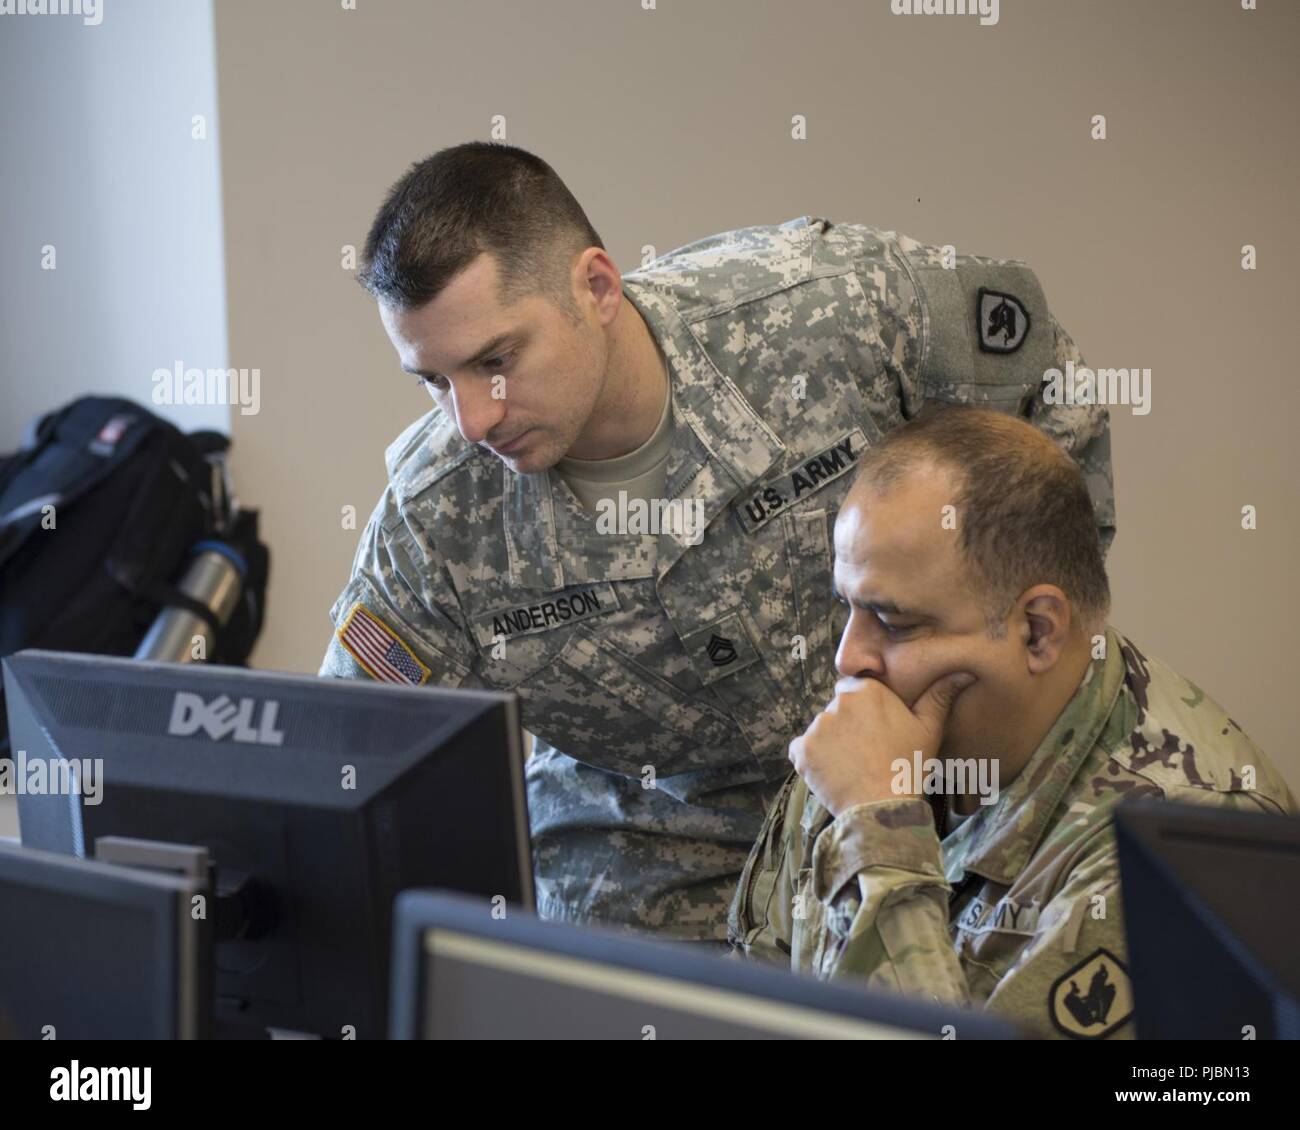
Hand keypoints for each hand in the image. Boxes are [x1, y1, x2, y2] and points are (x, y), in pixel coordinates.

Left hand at [788, 671, 975, 816]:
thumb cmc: (909, 767)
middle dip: (847, 726)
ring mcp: (817, 727)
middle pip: (837, 710)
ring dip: (831, 744)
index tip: (875, 730)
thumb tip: (964, 671)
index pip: (854, 689)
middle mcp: (837, 702)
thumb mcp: (929, 730)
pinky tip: (834, 774)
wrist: (883, 808)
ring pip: (821, 731)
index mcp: (866, 691)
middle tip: (866, 752)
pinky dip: (813, 761)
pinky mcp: (801, 750)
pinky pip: (802, 751)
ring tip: (853, 766)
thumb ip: (940, 696)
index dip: (864, 710)